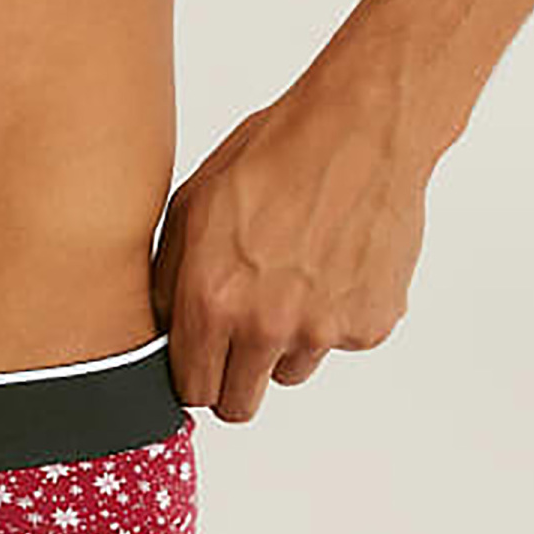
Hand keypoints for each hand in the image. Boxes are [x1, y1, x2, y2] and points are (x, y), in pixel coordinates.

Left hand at [150, 88, 427, 422]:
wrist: (358, 131)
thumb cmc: (274, 154)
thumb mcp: (192, 204)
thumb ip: (170, 279)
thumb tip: (164, 327)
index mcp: (212, 299)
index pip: (190, 388)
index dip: (193, 374)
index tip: (199, 361)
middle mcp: (266, 326)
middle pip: (239, 403)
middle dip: (233, 378)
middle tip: (239, 338)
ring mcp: (322, 330)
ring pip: (290, 369)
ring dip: (285, 342)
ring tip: (291, 275)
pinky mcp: (370, 324)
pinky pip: (339, 341)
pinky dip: (334, 315)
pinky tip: (331, 262)